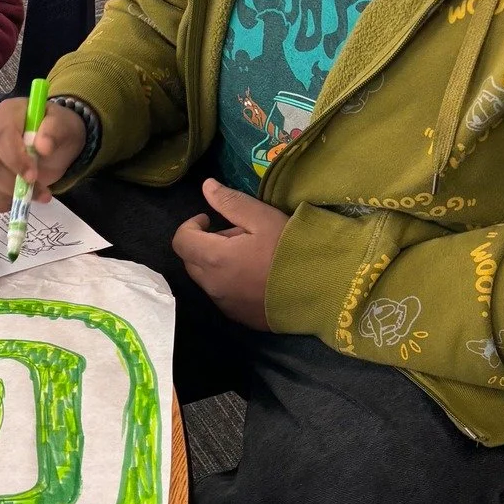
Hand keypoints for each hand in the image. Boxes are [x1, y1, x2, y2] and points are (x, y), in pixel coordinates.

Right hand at [0, 96, 86, 209]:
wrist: (50, 143)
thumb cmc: (55, 132)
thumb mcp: (65, 126)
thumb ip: (55, 131)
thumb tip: (43, 146)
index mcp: (7, 113)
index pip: (1, 136)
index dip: (15, 159)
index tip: (33, 176)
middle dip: (13, 184)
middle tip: (40, 193)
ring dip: (8, 196)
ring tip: (33, 197)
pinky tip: (16, 201)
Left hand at [171, 178, 288, 328]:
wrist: (322, 292)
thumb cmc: (292, 250)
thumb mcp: (263, 218)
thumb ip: (230, 202)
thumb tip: (206, 186)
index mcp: (214, 258)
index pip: (181, 240)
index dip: (191, 225)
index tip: (209, 219)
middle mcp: (212, 285)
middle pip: (191, 261)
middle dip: (204, 244)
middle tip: (235, 235)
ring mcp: (225, 304)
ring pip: (206, 279)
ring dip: (216, 263)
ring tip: (249, 255)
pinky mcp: (238, 317)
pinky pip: (222, 295)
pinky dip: (228, 282)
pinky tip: (255, 276)